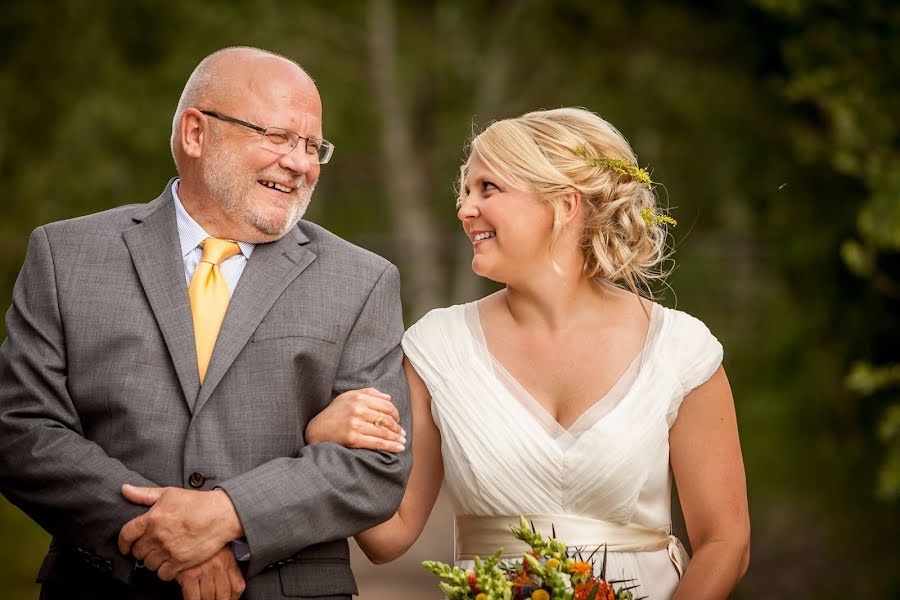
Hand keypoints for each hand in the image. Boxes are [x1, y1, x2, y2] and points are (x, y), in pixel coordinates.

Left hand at [118, 485, 243, 580]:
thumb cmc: (196, 502)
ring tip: (162, 554)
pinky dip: (165, 571)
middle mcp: (157, 535)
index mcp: (152, 518)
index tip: (126, 547)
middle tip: (151, 547)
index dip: (123, 543)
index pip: (126, 535)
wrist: (221, 515)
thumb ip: (144, 494)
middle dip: (142, 550)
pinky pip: (162, 574)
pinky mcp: (180, 562)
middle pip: (137, 552)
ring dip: (153, 561)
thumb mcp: (169, 493)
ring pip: (149, 564)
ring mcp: (168, 550)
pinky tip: (171, 563)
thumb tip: (124, 489)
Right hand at [176, 546, 245, 599]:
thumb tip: (229, 581)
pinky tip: (191, 597)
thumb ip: (226, 563)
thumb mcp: (218, 547)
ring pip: (209, 598)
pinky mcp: (188, 575)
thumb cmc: (199, 540)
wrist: (181, 530)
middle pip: (224, 596)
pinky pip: (193, 598)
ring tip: (202, 598)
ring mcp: (204, 571)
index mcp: (228, 559)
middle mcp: (219, 566)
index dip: (234, 598)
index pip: (238, 586)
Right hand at [306, 387, 405, 451]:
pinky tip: (398, 448)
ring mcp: (356, 425)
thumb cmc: (335, 411)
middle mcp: (358, 410)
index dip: (396, 414)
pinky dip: (390, 446)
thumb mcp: (349, 396)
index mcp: (359, 398)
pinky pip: (376, 443)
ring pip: (383, 432)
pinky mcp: (353, 439)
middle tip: (403, 433)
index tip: (398, 420)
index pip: (386, 406)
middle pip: (386, 420)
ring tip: (402, 442)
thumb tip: (389, 398)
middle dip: (397, 428)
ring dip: (396, 438)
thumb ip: (370, 393)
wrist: (318, 428)